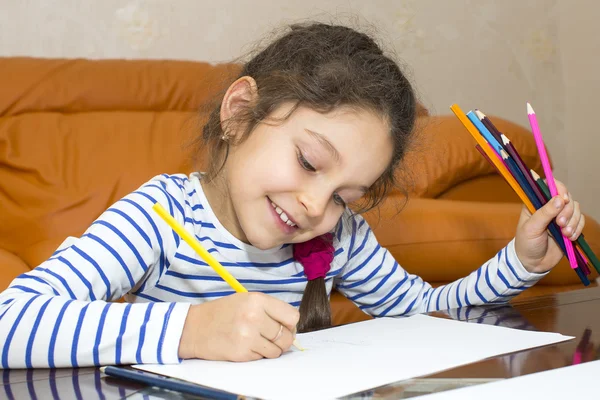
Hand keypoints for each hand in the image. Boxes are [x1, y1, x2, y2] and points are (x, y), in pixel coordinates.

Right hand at [178, 292, 299, 361]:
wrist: (195, 328)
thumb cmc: (222, 312)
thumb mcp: (246, 300)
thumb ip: (269, 309)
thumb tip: (291, 325)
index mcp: (257, 300)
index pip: (292, 316)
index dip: (290, 323)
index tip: (284, 325)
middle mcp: (254, 317)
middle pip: (287, 336)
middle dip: (283, 338)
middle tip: (273, 337)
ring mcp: (248, 337)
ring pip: (277, 350)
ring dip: (272, 349)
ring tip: (259, 341)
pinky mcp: (242, 353)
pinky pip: (263, 358)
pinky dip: (258, 354)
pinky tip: (247, 345)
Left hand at [515, 179, 584, 272]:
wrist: (533, 263)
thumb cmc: (526, 243)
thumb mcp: (531, 228)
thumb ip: (545, 213)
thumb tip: (559, 199)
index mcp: (535, 203)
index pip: (549, 186)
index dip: (558, 188)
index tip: (562, 198)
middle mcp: (549, 206)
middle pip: (566, 197)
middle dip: (567, 210)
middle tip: (560, 224)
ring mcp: (560, 216)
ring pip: (575, 208)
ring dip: (573, 221)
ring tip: (565, 234)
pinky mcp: (569, 226)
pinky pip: (580, 221)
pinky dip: (578, 228)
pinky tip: (570, 238)